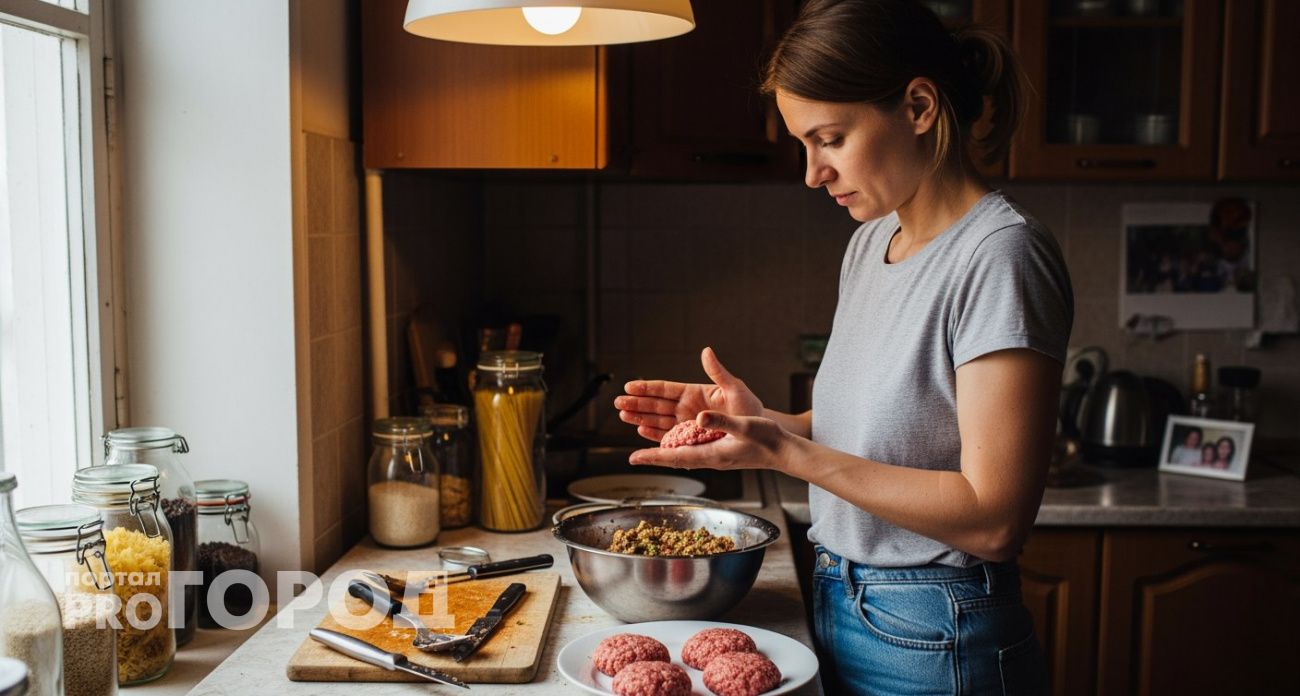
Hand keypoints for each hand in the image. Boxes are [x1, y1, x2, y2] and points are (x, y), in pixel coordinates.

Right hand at [613, 347, 763, 442]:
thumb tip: (707, 352)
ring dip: (640, 417)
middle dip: (637, 403)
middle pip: (656, 404)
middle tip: (618, 402)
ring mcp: (686, 423)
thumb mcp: (735, 388)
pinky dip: (654, 434)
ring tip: (623, 415)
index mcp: (695, 392)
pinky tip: (641, 430)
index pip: (666, 388)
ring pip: (658, 420)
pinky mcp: (689, 437)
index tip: (631, 386)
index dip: (648, 387)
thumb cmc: (749, 408)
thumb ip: (718, 372)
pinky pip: (668, 435)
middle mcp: (687, 407)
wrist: (758, 431)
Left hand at [628, 411, 793, 471]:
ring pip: (682, 457)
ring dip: (663, 454)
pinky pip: (692, 453)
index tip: (633, 459)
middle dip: (652, 458)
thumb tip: (698, 416)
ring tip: (645, 453)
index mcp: (712, 454)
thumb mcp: (744, 425)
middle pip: (674, 459)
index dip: (653, 458)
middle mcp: (710, 459)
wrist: (783, 452)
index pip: (676, 457)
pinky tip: (673, 446)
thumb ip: (721, 421)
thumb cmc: (767, 439)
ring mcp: (714, 457)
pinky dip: (678, 450)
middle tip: (631, 459)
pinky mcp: (719, 453)